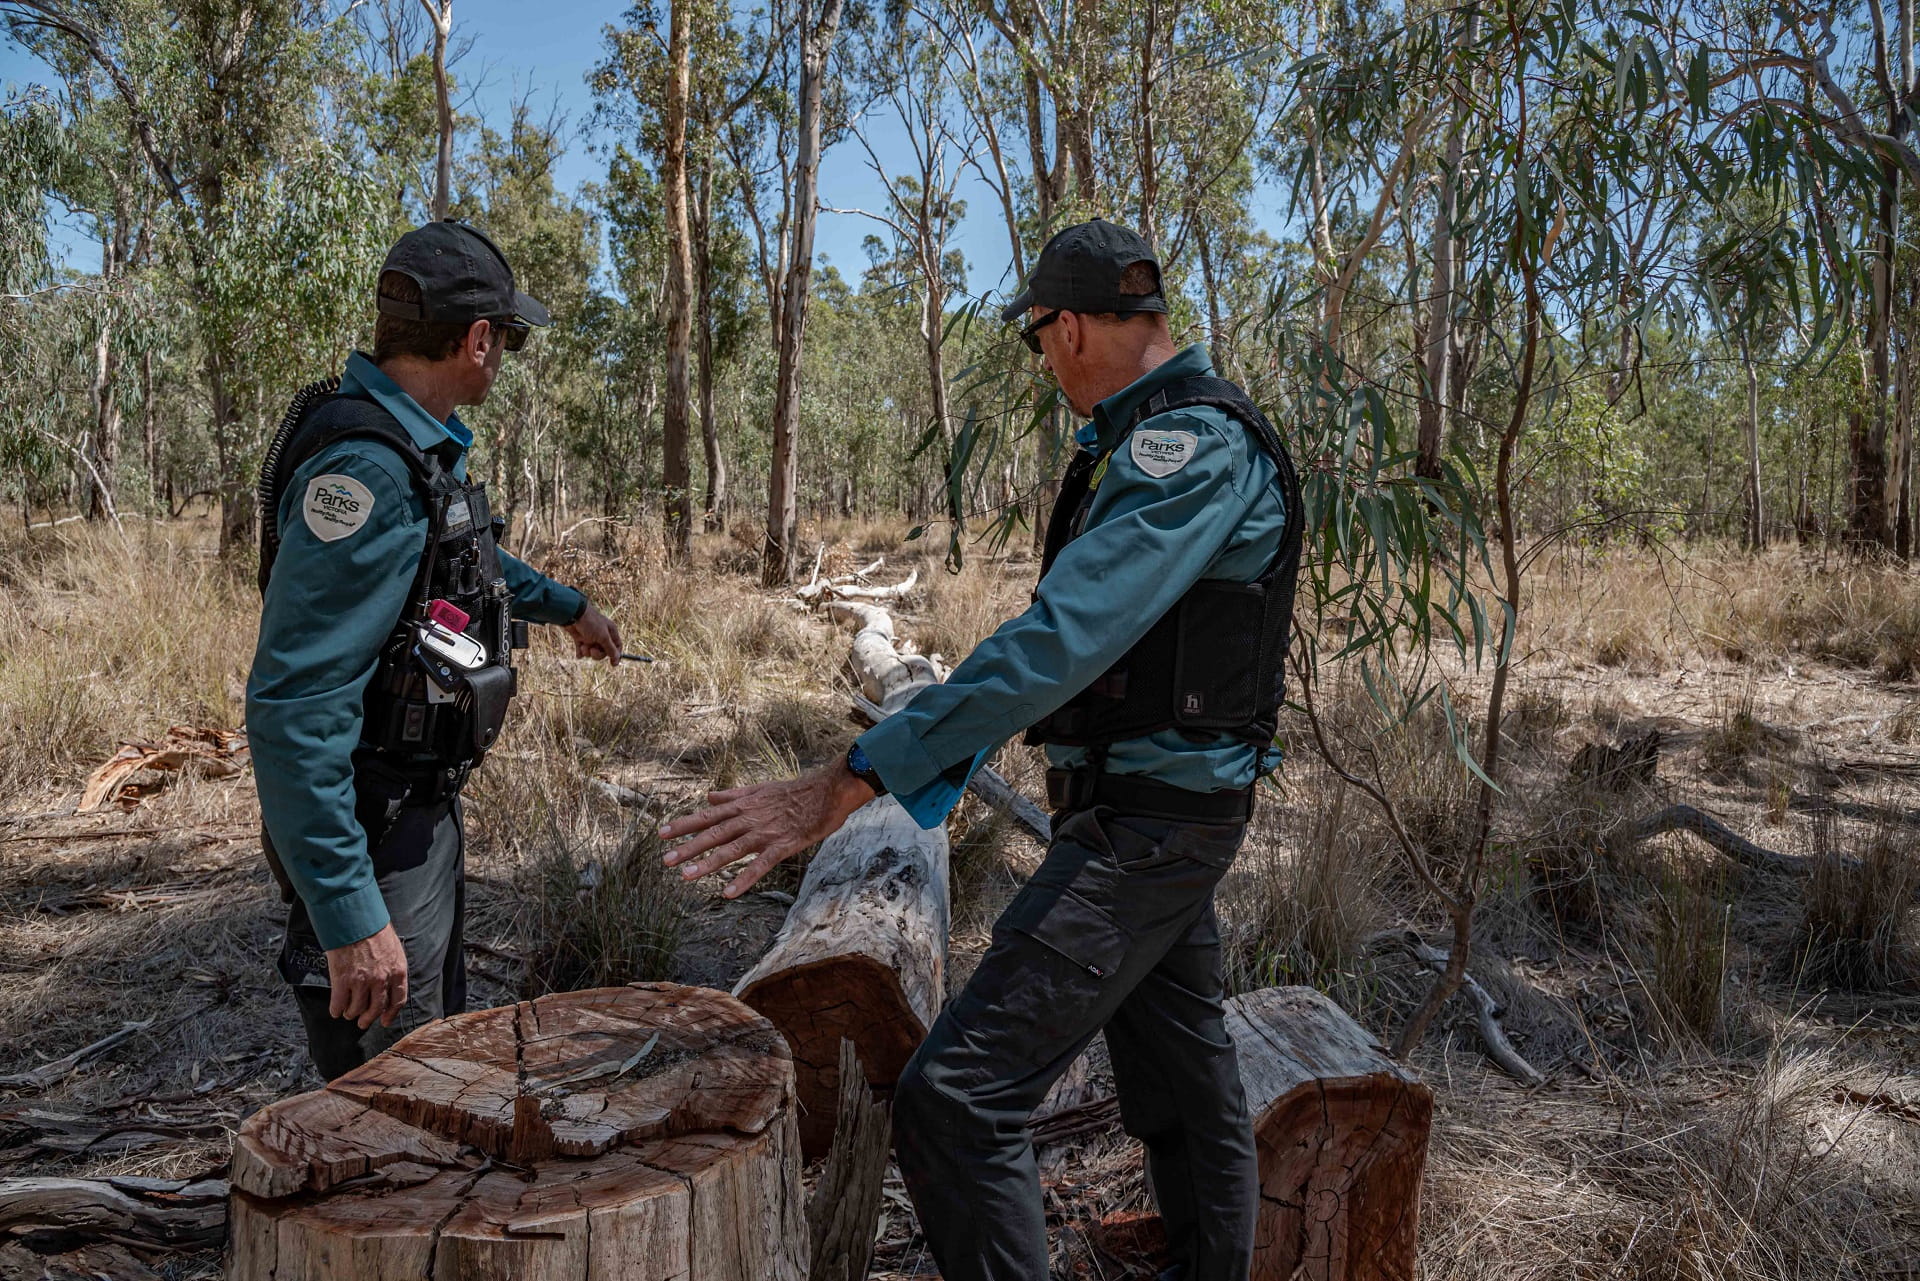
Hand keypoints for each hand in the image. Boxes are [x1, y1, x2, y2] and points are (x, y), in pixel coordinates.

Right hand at [325, 923, 408, 1029]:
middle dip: (368, 1018)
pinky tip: (335, 1010)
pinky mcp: (343, 980)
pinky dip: (336, 1010)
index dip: (391, 1014)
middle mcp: (382, 979)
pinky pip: (339, 1003)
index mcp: (398, 971)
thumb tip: (388, 984)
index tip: (384, 1021)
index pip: (398, 1000)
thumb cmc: (374, 929)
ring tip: (348, 1013)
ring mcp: (362, 981)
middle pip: (376, 1008)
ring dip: (351, 1013)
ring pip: (357, 1008)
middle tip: (362, 1022)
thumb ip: (392, 967)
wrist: (355, 918)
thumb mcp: (393, 948)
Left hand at [565, 602, 621, 664]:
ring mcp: (591, 637)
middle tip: (592, 651)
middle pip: (604, 652)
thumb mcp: (603, 637)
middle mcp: (602, 635)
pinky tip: (579, 653)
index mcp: (610, 631)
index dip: (616, 655)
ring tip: (583, 645)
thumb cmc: (591, 623)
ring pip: (592, 652)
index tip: (613, 664)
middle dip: (598, 654)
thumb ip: (610, 648)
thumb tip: (617, 658)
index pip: (617, 646)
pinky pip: (583, 650)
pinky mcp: (581, 638)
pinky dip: (581, 652)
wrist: (573, 615)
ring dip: (587, 652)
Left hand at [660, 758, 877, 897]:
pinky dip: (743, 878)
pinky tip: (728, 892)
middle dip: (688, 847)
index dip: (684, 825)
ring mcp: (764, 833)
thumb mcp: (760, 788)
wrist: (827, 791)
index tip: (661, 833)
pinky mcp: (782, 846)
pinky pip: (760, 865)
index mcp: (743, 805)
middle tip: (665, 860)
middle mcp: (749, 818)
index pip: (707, 815)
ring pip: (731, 849)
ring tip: (686, 876)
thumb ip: (734, 795)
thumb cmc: (796, 791)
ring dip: (707, 863)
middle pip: (713, 834)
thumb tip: (710, 796)